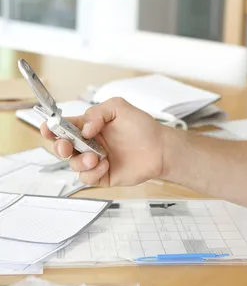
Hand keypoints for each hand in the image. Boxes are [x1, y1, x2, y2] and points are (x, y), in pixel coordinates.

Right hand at [40, 97, 168, 187]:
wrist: (159, 148)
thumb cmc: (141, 126)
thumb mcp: (119, 108)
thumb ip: (97, 113)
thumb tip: (83, 129)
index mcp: (88, 125)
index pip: (64, 126)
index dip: (51, 128)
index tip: (47, 128)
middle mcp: (88, 143)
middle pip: (62, 147)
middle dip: (60, 147)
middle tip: (68, 146)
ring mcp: (94, 160)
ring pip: (73, 164)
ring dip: (81, 161)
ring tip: (96, 157)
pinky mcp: (101, 175)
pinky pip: (86, 178)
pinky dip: (92, 172)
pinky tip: (105, 165)